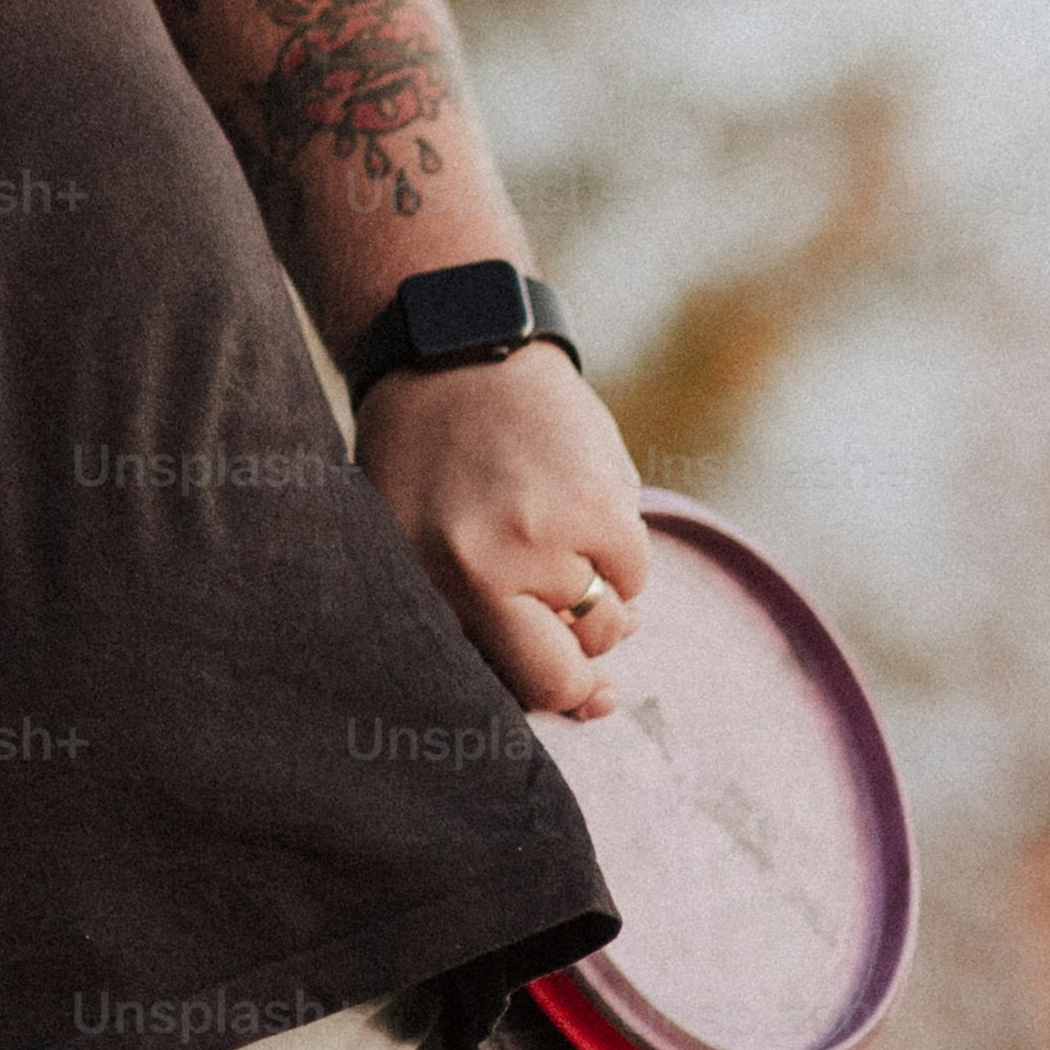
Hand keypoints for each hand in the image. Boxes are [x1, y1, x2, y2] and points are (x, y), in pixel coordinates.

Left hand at [352, 343, 653, 718]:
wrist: (458, 350)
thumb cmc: (428, 459)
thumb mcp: (410, 541)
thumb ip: (473, 620)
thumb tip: (584, 699)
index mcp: (423, 587)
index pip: (500, 690)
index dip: (538, 699)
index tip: (563, 695)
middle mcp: (478, 571)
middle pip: (559, 678)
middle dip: (579, 676)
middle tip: (577, 647)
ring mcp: (541, 539)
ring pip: (609, 627)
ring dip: (601, 604)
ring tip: (562, 550)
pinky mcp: (599, 506)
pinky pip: (639, 575)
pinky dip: (624, 557)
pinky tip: (585, 513)